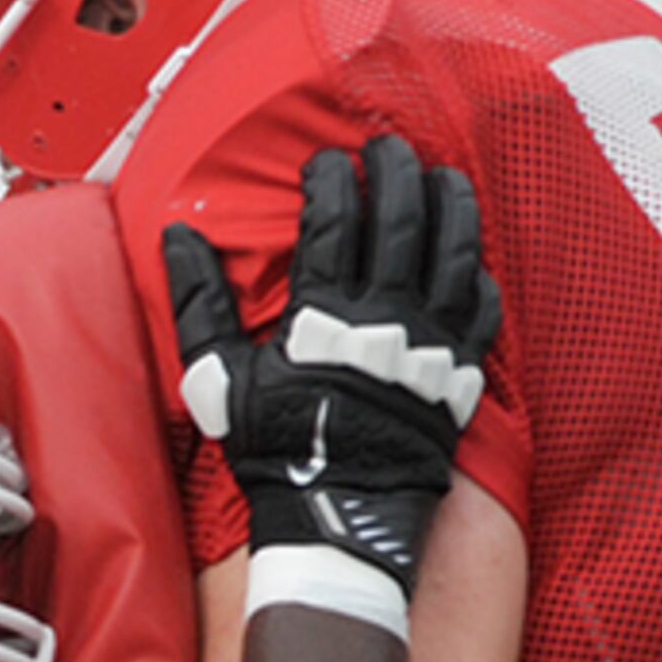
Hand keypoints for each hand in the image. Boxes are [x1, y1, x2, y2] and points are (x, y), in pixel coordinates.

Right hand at [167, 133, 502, 591]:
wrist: (337, 514)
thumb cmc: (276, 448)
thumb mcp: (220, 379)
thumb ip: (200, 303)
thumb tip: (180, 237)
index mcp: (323, 317)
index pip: (334, 220)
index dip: (331, 179)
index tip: (324, 163)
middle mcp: (384, 321)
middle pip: (401, 219)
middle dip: (394, 170)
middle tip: (386, 147)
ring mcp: (429, 345)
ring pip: (454, 251)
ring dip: (450, 203)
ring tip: (441, 176)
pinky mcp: (459, 373)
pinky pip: (481, 308)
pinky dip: (478, 275)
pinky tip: (469, 255)